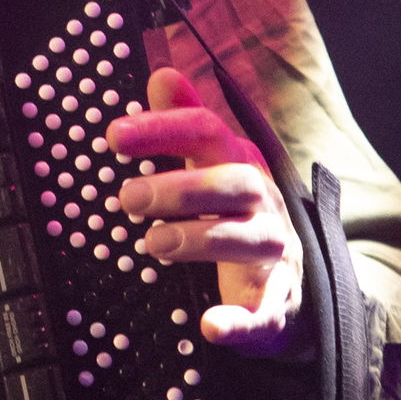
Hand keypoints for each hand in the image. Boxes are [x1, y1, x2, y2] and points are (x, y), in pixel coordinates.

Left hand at [106, 67, 305, 356]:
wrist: (286, 288)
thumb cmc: (234, 216)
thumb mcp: (213, 166)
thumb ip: (186, 121)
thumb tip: (162, 74)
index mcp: (240, 164)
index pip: (208, 133)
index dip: (163, 130)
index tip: (114, 136)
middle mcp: (263, 204)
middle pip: (235, 183)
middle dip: (181, 187)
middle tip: (128, 197)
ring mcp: (274, 253)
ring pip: (249, 239)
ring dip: (200, 239)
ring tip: (152, 244)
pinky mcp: (276, 303)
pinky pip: (263, 311)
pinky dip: (239, 321)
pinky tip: (210, 325)